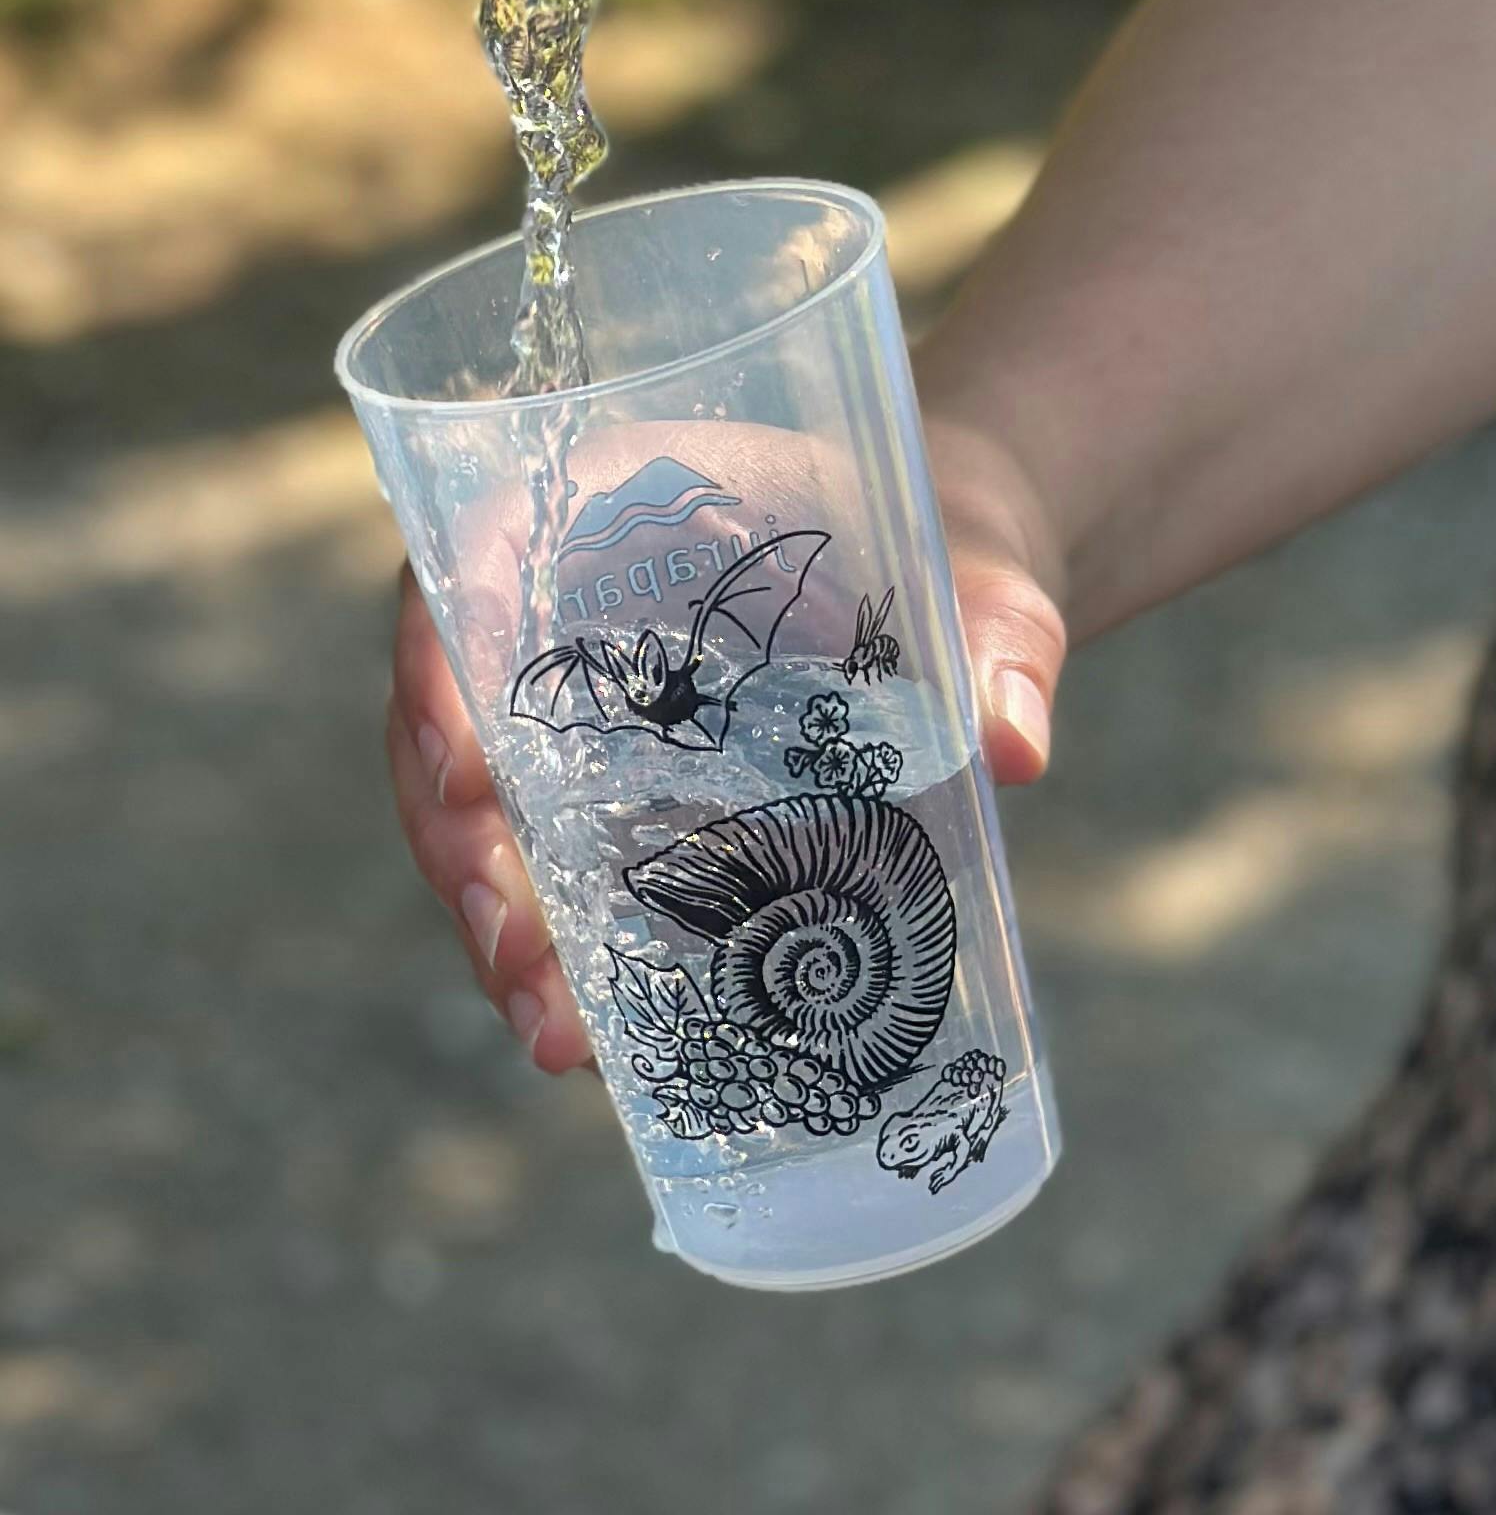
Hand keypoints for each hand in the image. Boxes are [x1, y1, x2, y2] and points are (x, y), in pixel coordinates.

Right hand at [383, 412, 1067, 1072]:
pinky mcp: (623, 778)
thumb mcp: (986, 573)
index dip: (441, 667)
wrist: (965, 571)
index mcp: (620, 498)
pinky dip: (564, 938)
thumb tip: (1017, 745)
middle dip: (463, 845)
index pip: (477, 558)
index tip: (469, 777)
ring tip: (552, 1034)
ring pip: (488, 804)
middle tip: (521, 960)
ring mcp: (585, 696)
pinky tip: (594, 1033)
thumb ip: (1003, 635)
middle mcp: (568, 596)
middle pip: (455, 709)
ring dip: (501, 919)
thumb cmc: (954, 534)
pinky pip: (557, 852)